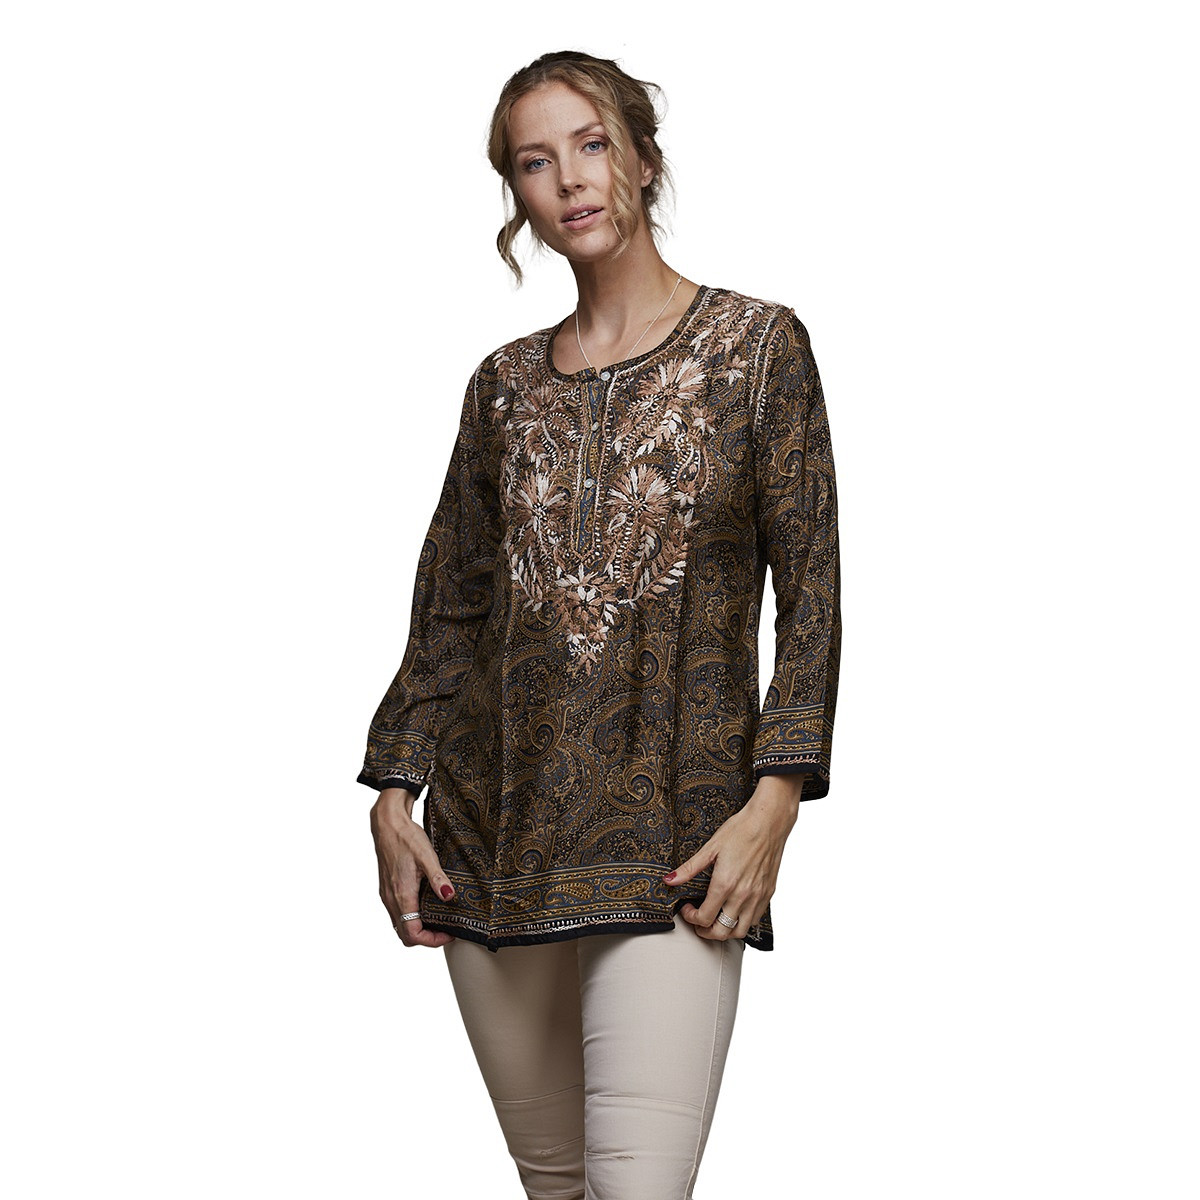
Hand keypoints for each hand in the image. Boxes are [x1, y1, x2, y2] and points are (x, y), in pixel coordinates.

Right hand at [371, 787, 456, 947]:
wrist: (387, 823)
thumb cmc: (406, 837)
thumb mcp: (427, 855)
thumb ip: (437, 877)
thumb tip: (449, 896)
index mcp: (401, 894)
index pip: (412, 934)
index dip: (431, 940)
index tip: (449, 933)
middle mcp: (391, 899)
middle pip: (406, 935)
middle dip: (427, 938)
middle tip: (446, 929)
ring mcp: (387, 895)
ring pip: (401, 925)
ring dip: (419, 928)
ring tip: (439, 919)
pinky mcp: (387, 889)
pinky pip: (398, 914)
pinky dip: (412, 918)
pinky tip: (426, 906)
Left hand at [662, 775, 807, 940]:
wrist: (769, 821)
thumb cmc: (741, 829)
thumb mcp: (710, 847)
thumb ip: (689, 868)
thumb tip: (669, 880)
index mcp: (725, 884)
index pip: (704, 918)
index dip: (690, 918)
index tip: (686, 907)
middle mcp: (743, 895)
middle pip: (721, 932)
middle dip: (705, 931)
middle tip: (697, 920)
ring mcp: (758, 896)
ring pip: (740, 931)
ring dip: (724, 931)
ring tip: (715, 918)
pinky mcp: (769, 893)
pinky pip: (755, 919)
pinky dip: (742, 921)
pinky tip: (733, 909)